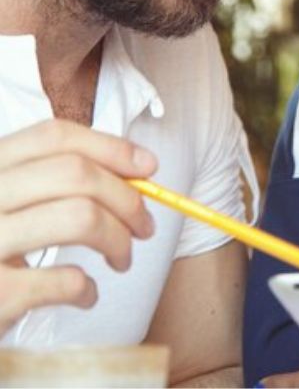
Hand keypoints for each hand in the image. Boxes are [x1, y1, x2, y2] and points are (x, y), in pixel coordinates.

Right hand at [0, 119, 157, 335]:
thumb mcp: (8, 204)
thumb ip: (55, 181)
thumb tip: (141, 168)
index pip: (54, 137)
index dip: (110, 147)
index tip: (149, 168)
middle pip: (76, 174)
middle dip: (127, 199)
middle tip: (145, 227)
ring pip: (80, 218)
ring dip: (118, 240)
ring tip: (122, 259)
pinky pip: (64, 280)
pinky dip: (87, 289)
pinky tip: (84, 295)